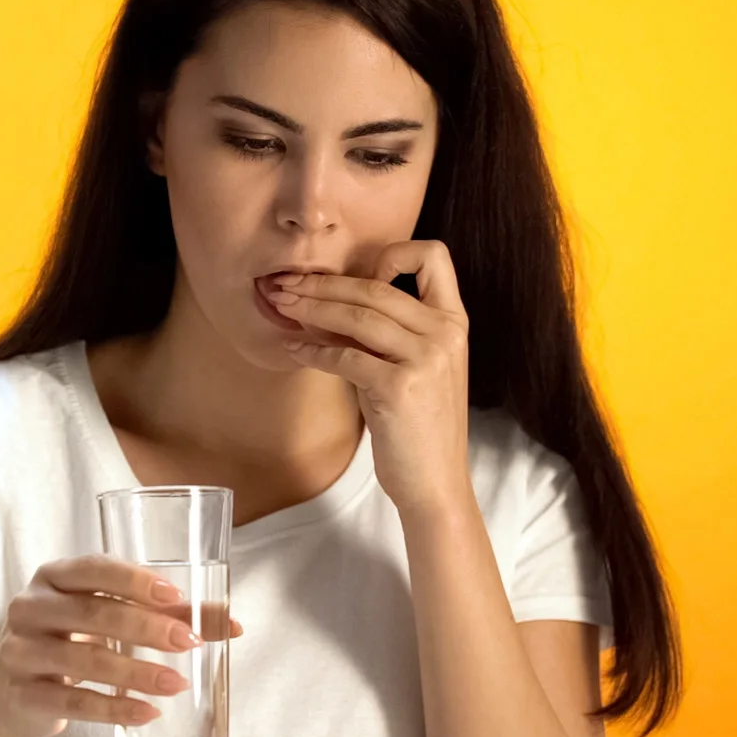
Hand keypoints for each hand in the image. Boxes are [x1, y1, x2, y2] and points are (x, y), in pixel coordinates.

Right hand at [0, 555, 238, 736]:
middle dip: (145, 626)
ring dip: (136, 671)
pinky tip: (147, 712)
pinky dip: (113, 708)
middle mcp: (30, 607)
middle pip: (91, 612)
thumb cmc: (68, 643)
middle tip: (189, 641)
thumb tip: (233, 623)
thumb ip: (163, 616)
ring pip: (83, 659)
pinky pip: (72, 702)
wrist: (6, 696)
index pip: (93, 568)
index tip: (177, 594)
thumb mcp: (104, 620)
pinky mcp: (23, 695)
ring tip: (177, 683)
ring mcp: (21, 652)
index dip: (134, 579)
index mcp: (53, 577)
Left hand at [266, 240, 473, 516]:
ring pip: (357, 315)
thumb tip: (326, 306)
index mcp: (454, 321)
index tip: (356, 273)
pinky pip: (345, 356)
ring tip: (282, 306)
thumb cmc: (418, 426)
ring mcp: (426, 358)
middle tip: (285, 284)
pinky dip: (313, 352)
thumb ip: (384, 334)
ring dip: (311, 308)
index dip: (393, 253)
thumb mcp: (412, 368)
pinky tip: (295, 350)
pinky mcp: (400, 386)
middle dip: (322, 283)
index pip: (433, 256)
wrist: (435, 482)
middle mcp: (445, 332)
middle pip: (375, 287)